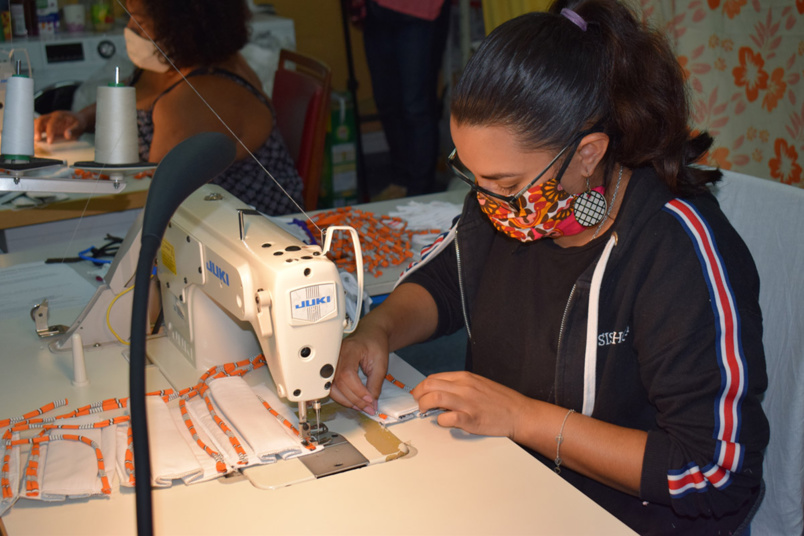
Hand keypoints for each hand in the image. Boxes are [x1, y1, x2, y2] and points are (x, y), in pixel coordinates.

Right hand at [34, 110, 85, 143]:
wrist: (79, 120)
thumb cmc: (78, 123)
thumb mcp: (79, 126)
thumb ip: (73, 130)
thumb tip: (67, 135)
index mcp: (60, 115)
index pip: (52, 122)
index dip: (50, 132)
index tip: (50, 141)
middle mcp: (52, 116)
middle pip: (41, 120)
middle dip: (37, 129)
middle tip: (37, 139)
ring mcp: (48, 120)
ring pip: (37, 122)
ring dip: (34, 130)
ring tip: (34, 139)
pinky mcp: (47, 124)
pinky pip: (38, 126)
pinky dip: (35, 131)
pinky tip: (34, 138)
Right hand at [330, 326, 389, 415]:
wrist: (371, 335)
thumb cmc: (375, 343)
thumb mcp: (381, 363)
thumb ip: (375, 384)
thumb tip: (371, 403)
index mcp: (349, 349)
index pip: (347, 374)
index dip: (357, 390)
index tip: (369, 400)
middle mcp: (337, 355)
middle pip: (338, 382)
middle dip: (354, 399)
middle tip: (368, 407)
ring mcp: (332, 361)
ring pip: (332, 387)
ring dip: (346, 400)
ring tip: (361, 406)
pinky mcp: (332, 368)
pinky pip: (332, 386)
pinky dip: (341, 396)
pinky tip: (352, 401)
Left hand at [411, 371, 531, 438]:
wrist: (519, 413)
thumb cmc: (500, 401)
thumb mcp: (478, 384)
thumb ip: (459, 386)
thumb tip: (439, 391)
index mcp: (465, 378)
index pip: (434, 378)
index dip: (421, 387)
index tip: (418, 394)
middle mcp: (464, 387)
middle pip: (430, 385)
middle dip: (418, 395)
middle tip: (418, 404)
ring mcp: (468, 403)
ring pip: (435, 398)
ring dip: (424, 406)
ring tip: (425, 412)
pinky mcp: (471, 419)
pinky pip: (448, 418)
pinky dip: (441, 421)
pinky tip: (443, 422)